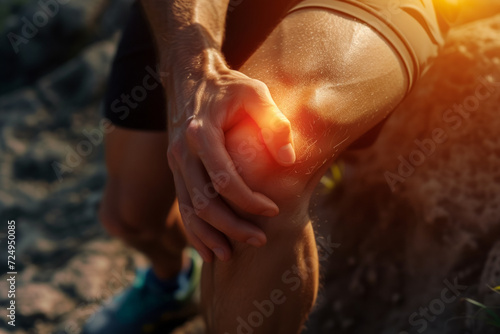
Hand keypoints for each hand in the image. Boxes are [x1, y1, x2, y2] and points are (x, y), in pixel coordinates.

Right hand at [166, 49, 295, 261]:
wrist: (190, 76)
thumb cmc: (228, 85)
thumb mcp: (256, 92)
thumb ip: (274, 123)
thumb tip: (288, 160)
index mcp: (201, 133)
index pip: (224, 179)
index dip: (250, 200)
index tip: (274, 210)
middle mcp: (182, 152)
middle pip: (204, 202)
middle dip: (232, 226)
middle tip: (259, 241)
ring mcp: (174, 163)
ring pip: (189, 210)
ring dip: (210, 235)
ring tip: (231, 257)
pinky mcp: (175, 170)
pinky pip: (182, 206)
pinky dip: (194, 231)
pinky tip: (209, 249)